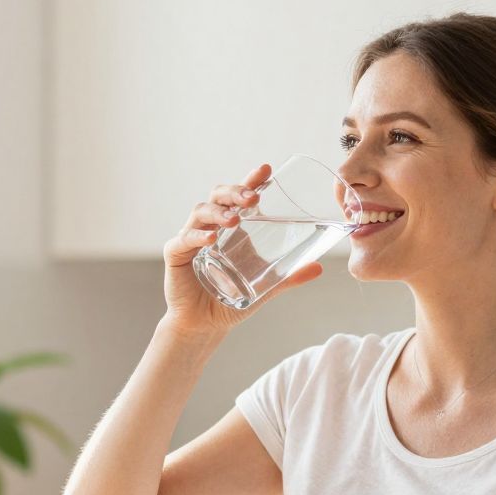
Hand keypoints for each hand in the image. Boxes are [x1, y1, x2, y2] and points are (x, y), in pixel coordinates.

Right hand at [161, 163, 324, 335]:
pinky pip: (185, 238)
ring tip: (235, 219)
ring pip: (201, 212)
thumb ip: (288, 277)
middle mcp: (210, 227)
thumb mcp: (264, 287)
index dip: (250, 181)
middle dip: (235, 192)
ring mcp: (191, 238)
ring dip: (219, 212)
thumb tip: (319, 268)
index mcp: (230, 228)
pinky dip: (197, 235)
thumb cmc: (230, 301)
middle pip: (219, 196)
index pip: (239, 197)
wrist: (205, 325)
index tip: (265, 170)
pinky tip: (211, 238)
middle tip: (253, 198)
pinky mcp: (176, 254)